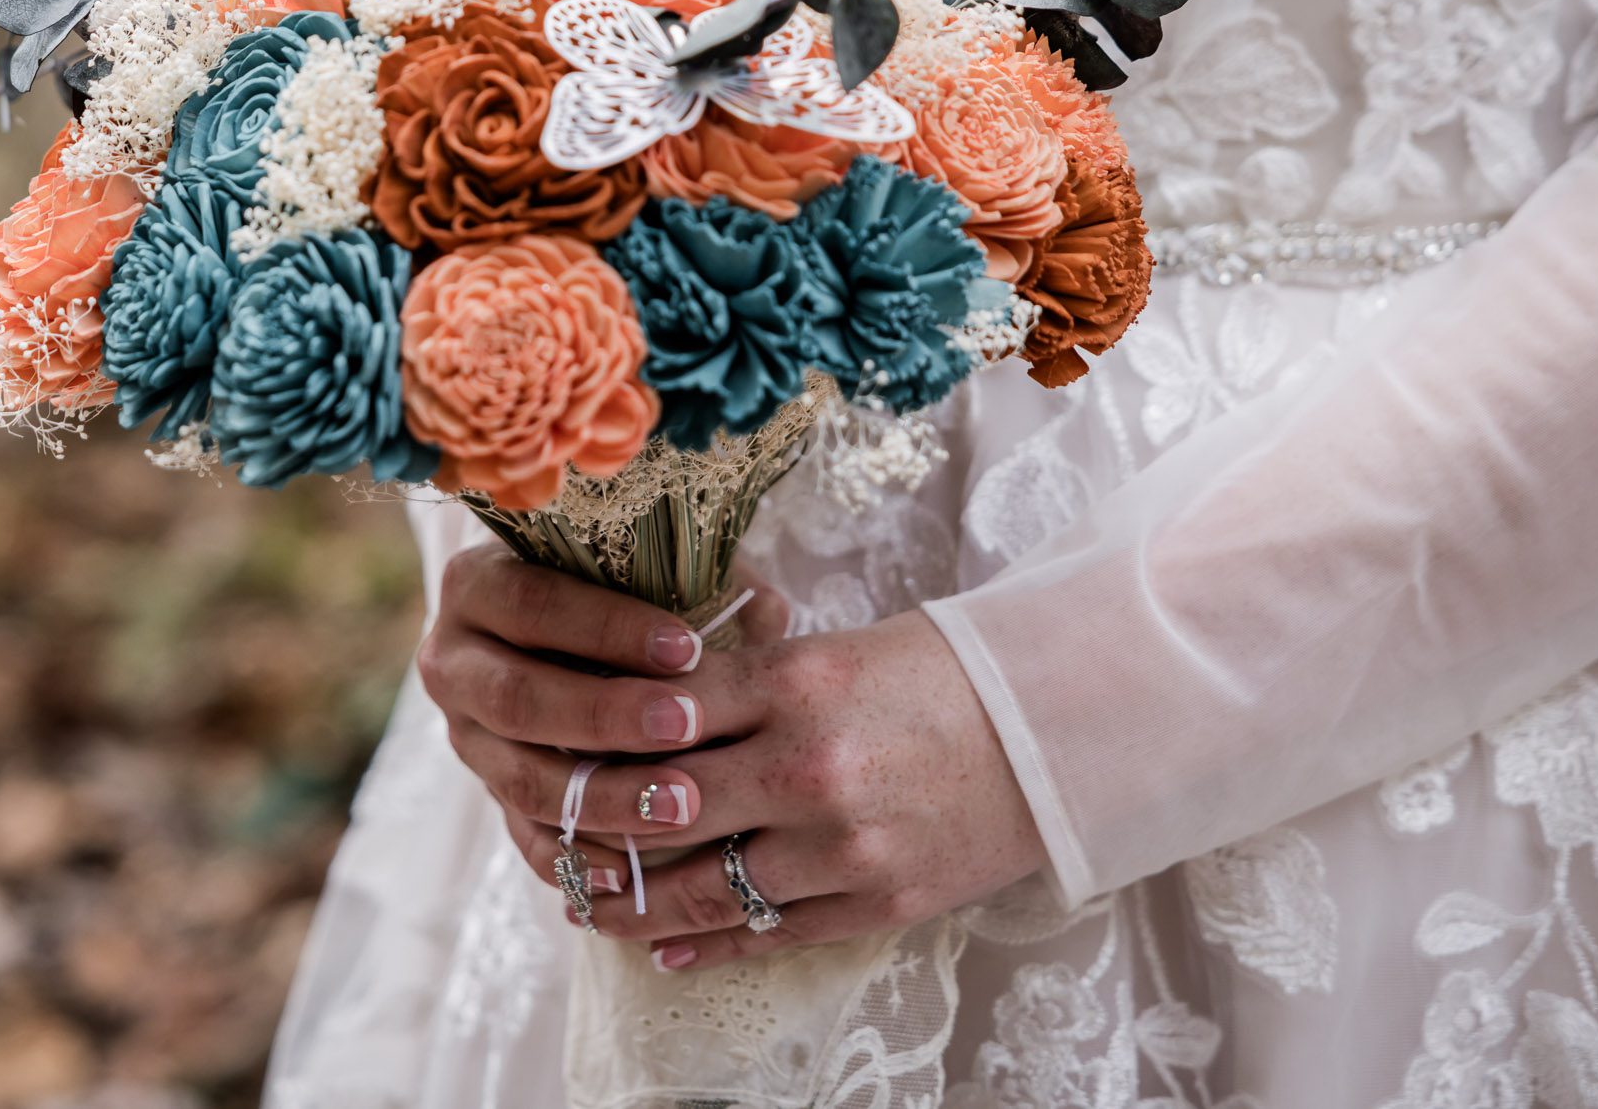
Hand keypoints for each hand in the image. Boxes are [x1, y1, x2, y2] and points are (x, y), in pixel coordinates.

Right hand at [417, 543, 794, 852]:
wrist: (560, 633)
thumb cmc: (617, 588)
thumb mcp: (645, 570)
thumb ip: (694, 581)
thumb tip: (767, 611)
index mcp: (476, 586)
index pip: (535, 605)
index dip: (607, 628)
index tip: (688, 647)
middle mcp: (453, 663)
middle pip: (518, 698)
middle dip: (605, 716)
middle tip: (686, 725)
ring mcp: (465, 737)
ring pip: (520, 778)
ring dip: (602, 796)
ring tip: (682, 804)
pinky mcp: (490, 795)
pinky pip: (524, 838)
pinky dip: (576, 861)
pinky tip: (631, 875)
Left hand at [418, 546, 1043, 970]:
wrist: (1050, 731)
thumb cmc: (932, 677)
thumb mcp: (831, 649)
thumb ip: (742, 674)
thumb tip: (646, 693)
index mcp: (793, 685)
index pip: (657, 717)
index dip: (593, 740)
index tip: (549, 751)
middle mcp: (808, 766)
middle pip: (662, 806)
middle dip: (593, 825)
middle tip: (547, 833)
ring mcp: (841, 842)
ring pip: (701, 887)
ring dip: (631, 901)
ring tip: (584, 901)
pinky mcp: (875, 900)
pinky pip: (767, 932)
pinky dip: (704, 945)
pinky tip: (661, 948)